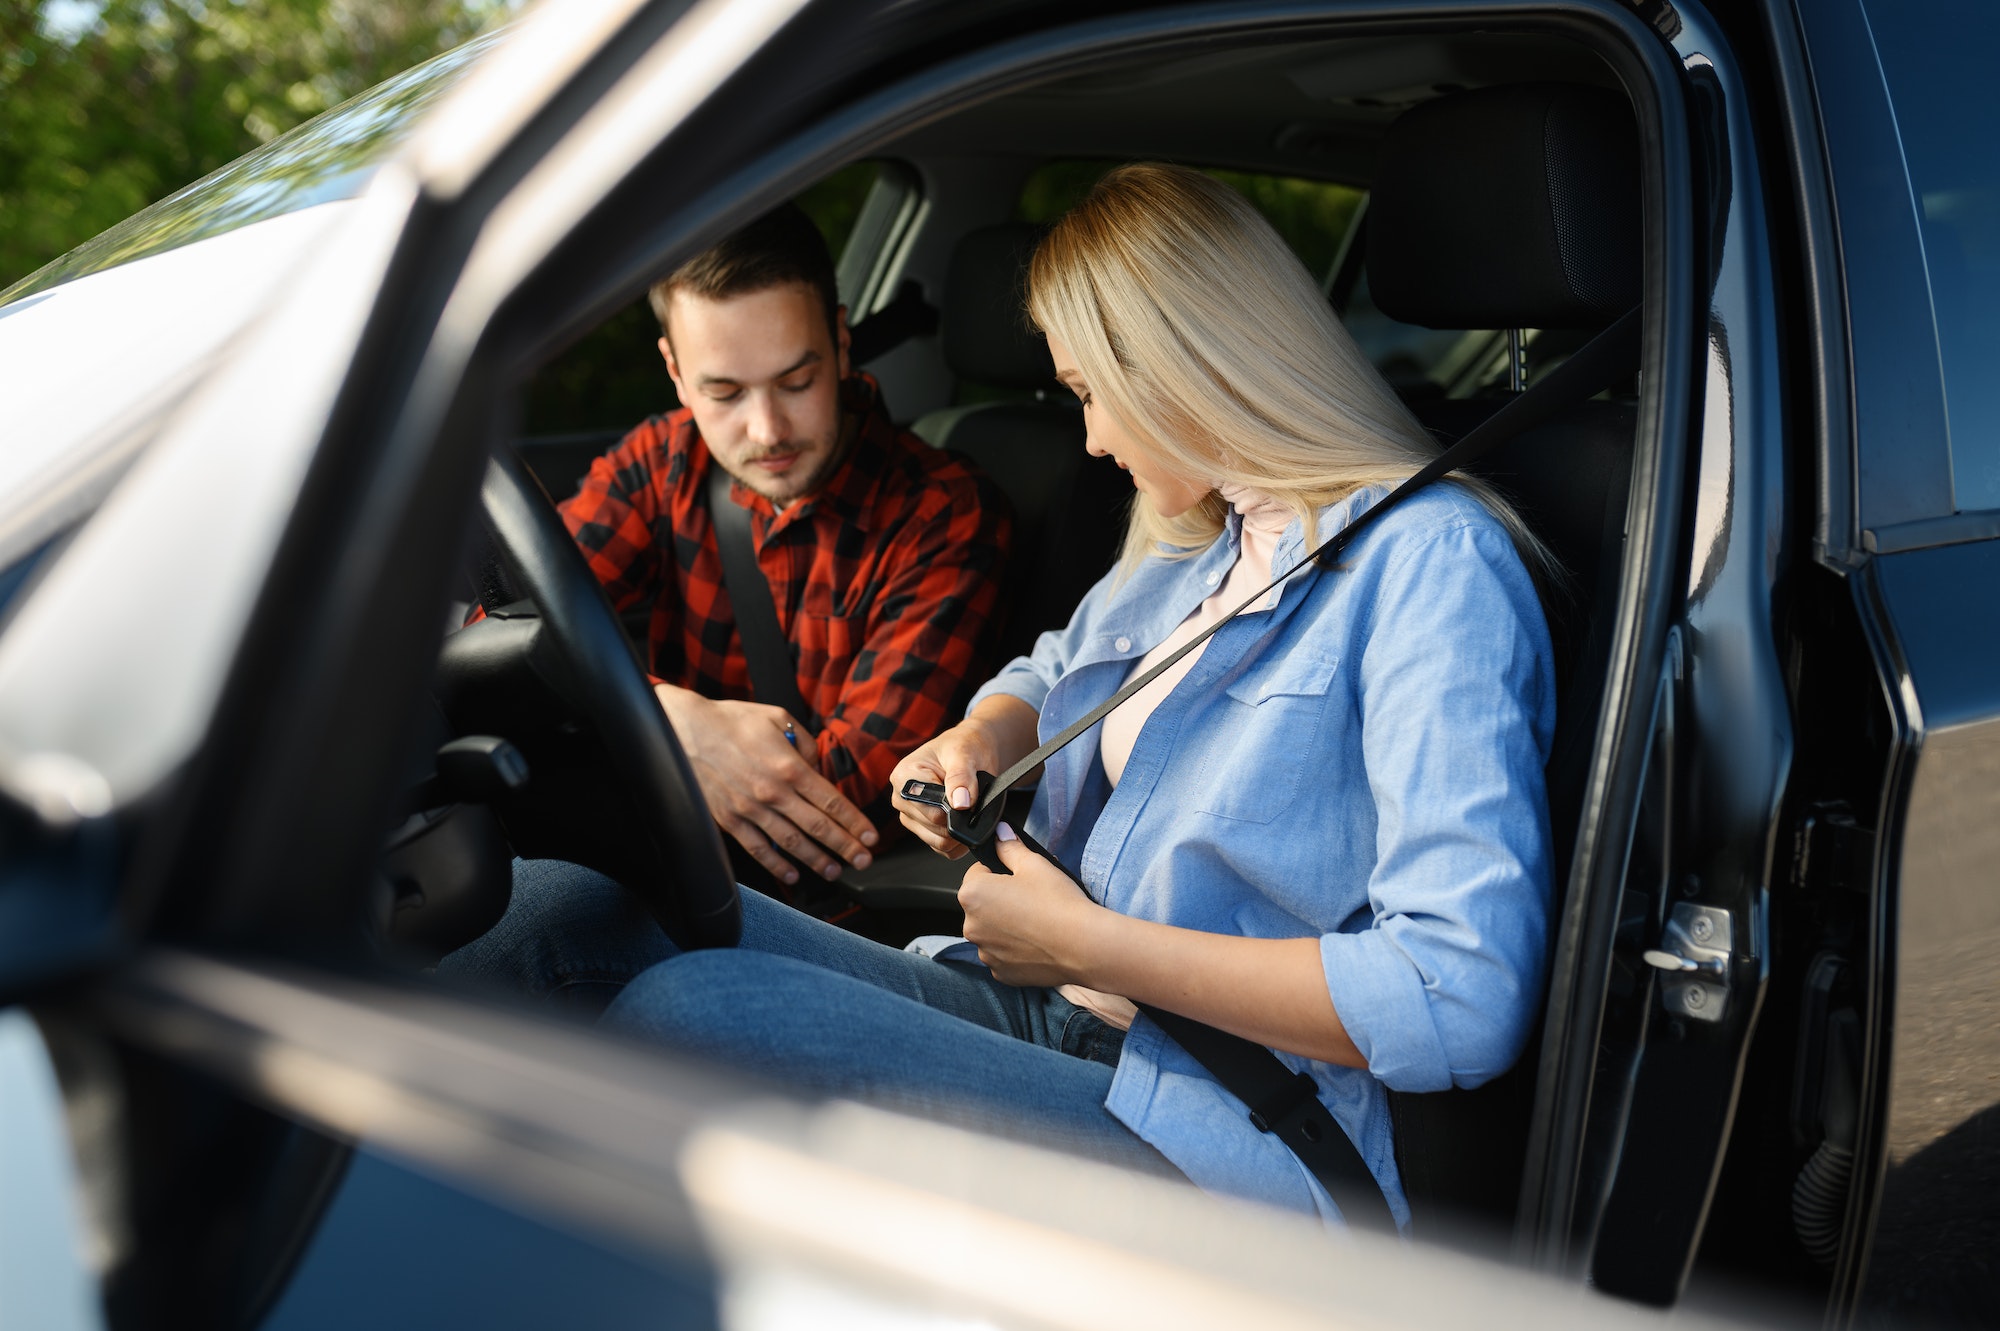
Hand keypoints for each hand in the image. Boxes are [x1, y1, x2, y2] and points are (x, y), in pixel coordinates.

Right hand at [653, 684, 876, 884]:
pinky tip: (791, 876)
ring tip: (834, 872)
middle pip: (818, 827)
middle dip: (845, 847)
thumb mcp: (777, 717)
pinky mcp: (729, 820)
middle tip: (863, 861)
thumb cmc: (732, 720)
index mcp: (789, 767)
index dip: (854, 822)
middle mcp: (773, 793)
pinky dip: (776, 866)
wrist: (684, 730)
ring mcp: (750, 810)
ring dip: (816, 861)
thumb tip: (817, 767)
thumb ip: (804, 743)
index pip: (831, 802)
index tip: (870, 837)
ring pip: (791, 844)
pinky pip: (757, 849)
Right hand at [891, 694, 1040, 858]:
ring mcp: (912, 818)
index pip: (928, 808)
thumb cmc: (964, 746)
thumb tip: (960, 804)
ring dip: (960, 831)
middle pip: (934, 827)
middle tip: (972, 798)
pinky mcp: (924, 831)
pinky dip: (960, 841)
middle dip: (959, 818)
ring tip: (969, 807)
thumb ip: (961, 776)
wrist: (972, 752)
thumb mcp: (965, 753)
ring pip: (939, 841)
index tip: (967, 795)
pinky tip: (966, 821)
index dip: (953, 808)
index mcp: (904, 777)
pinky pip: (944, 849)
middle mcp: (902, 799)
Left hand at [958, 825, 1100, 985]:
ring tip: (1036, 922)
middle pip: (982, 905)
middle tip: (1031, 899)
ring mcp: (986, 952)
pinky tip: (1037, 942)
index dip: (999, 872)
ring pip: (992, 931)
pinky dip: (1015, 949)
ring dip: (1006, 926)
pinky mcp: (1001, 972)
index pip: (976, 874)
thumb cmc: (1058, 903)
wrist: (1083, 946)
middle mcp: (971, 926)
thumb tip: (1000, 834)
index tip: (1018, 878)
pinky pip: (1003, 954)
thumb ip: (1010, 847)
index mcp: (972, 894)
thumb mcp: (1034, 864)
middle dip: (1000, 900)